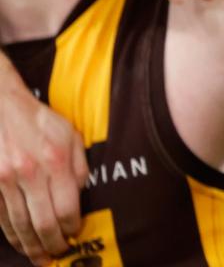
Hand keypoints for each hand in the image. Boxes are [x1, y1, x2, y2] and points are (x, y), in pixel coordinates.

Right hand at [0, 83, 88, 265]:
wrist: (0, 106)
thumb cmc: (39, 121)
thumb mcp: (70, 135)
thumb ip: (79, 166)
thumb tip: (81, 195)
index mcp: (56, 161)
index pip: (66, 208)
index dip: (71, 227)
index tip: (75, 233)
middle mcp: (30, 173)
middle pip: (43, 223)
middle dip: (53, 244)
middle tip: (58, 253)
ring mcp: (6, 180)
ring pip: (20, 224)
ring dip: (31, 245)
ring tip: (40, 256)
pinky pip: (2, 217)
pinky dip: (12, 234)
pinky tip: (21, 242)